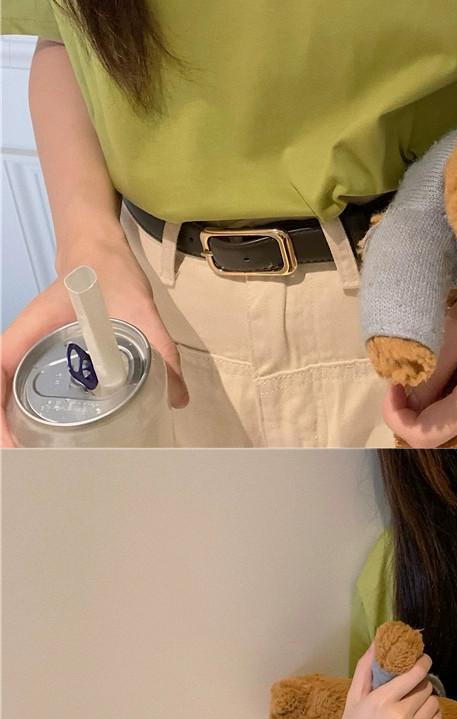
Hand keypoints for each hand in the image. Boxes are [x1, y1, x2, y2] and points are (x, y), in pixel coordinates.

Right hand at [1, 230, 188, 445]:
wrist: (98, 250)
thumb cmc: (108, 272)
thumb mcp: (139, 308)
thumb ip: (161, 348)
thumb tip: (178, 399)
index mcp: (32, 330)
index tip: (13, 447)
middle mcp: (23, 344)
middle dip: (7, 433)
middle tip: (33, 468)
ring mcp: (30, 352)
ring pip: (8, 395)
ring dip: (15, 428)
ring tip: (40, 464)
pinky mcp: (44, 357)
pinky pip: (26, 390)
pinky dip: (30, 416)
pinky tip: (53, 440)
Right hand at [332, 644, 442, 718]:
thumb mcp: (353, 698)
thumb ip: (366, 668)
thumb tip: (378, 641)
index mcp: (381, 701)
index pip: (414, 674)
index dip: (422, 664)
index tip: (423, 661)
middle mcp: (399, 716)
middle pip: (426, 688)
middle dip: (421, 684)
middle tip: (413, 687)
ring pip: (434, 703)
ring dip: (427, 701)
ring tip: (415, 705)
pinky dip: (431, 717)